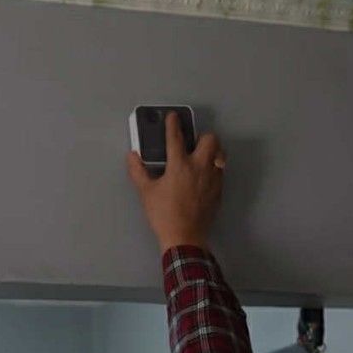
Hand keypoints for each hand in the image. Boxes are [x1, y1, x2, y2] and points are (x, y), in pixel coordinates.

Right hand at [127, 111, 225, 254]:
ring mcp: (213, 179)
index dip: (173, 124)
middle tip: (193, 143)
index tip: (173, 116)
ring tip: (201, 157)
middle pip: (210, 139)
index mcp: (180, 165)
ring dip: (212, 151)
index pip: (176, 137)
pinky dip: (214, 168)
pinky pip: (220, 171)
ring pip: (220, 154)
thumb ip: (138, 171)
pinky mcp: (219, 190)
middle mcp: (200, 167)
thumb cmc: (164, 214)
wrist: (185, 236)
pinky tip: (204, 176)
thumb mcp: (146, 192)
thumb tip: (132, 157)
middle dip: (202, 136)